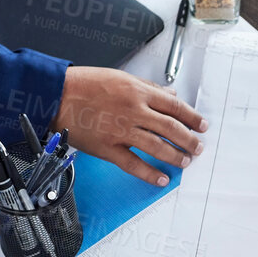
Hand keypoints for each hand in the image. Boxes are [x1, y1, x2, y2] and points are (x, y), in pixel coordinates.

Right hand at [54, 66, 206, 186]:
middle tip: (198, 147)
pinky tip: (162, 179)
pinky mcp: (108, 148)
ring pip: (157, 147)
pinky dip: (150, 174)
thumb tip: (170, 94)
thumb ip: (148, 88)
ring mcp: (121, 131)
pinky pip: (134, 164)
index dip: (193, 117)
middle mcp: (134, 111)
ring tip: (185, 161)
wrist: (56, 95)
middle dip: (189, 140)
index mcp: (138, 92)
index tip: (202, 125)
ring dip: (175, 156)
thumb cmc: (84, 84)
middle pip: (171, 128)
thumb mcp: (121, 77)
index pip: (175, 107)